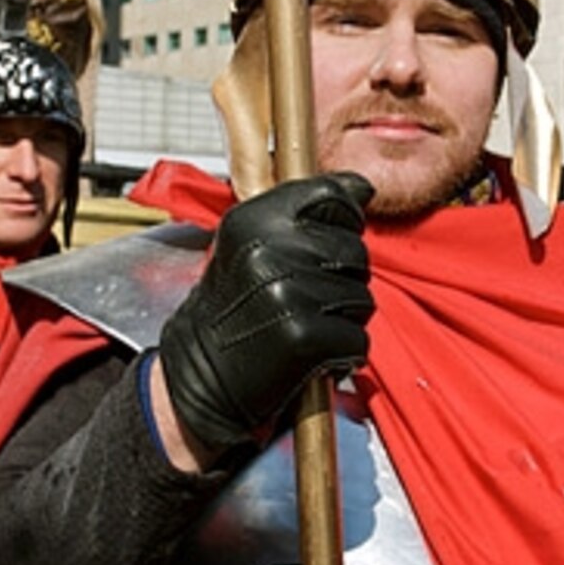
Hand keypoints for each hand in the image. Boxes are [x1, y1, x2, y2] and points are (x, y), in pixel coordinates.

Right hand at [152, 173, 372, 467]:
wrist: (200, 377)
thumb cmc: (230, 312)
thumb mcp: (251, 247)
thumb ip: (304, 214)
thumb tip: (363, 187)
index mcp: (254, 219)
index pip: (331, 195)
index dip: (345, 217)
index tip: (336, 234)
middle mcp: (269, 249)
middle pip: (355, 251)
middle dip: (342, 280)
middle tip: (306, 301)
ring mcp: (288, 293)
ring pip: (361, 298)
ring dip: (343, 319)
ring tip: (304, 326)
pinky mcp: (303, 336)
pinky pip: (356, 340)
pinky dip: (343, 355)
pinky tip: (310, 354)